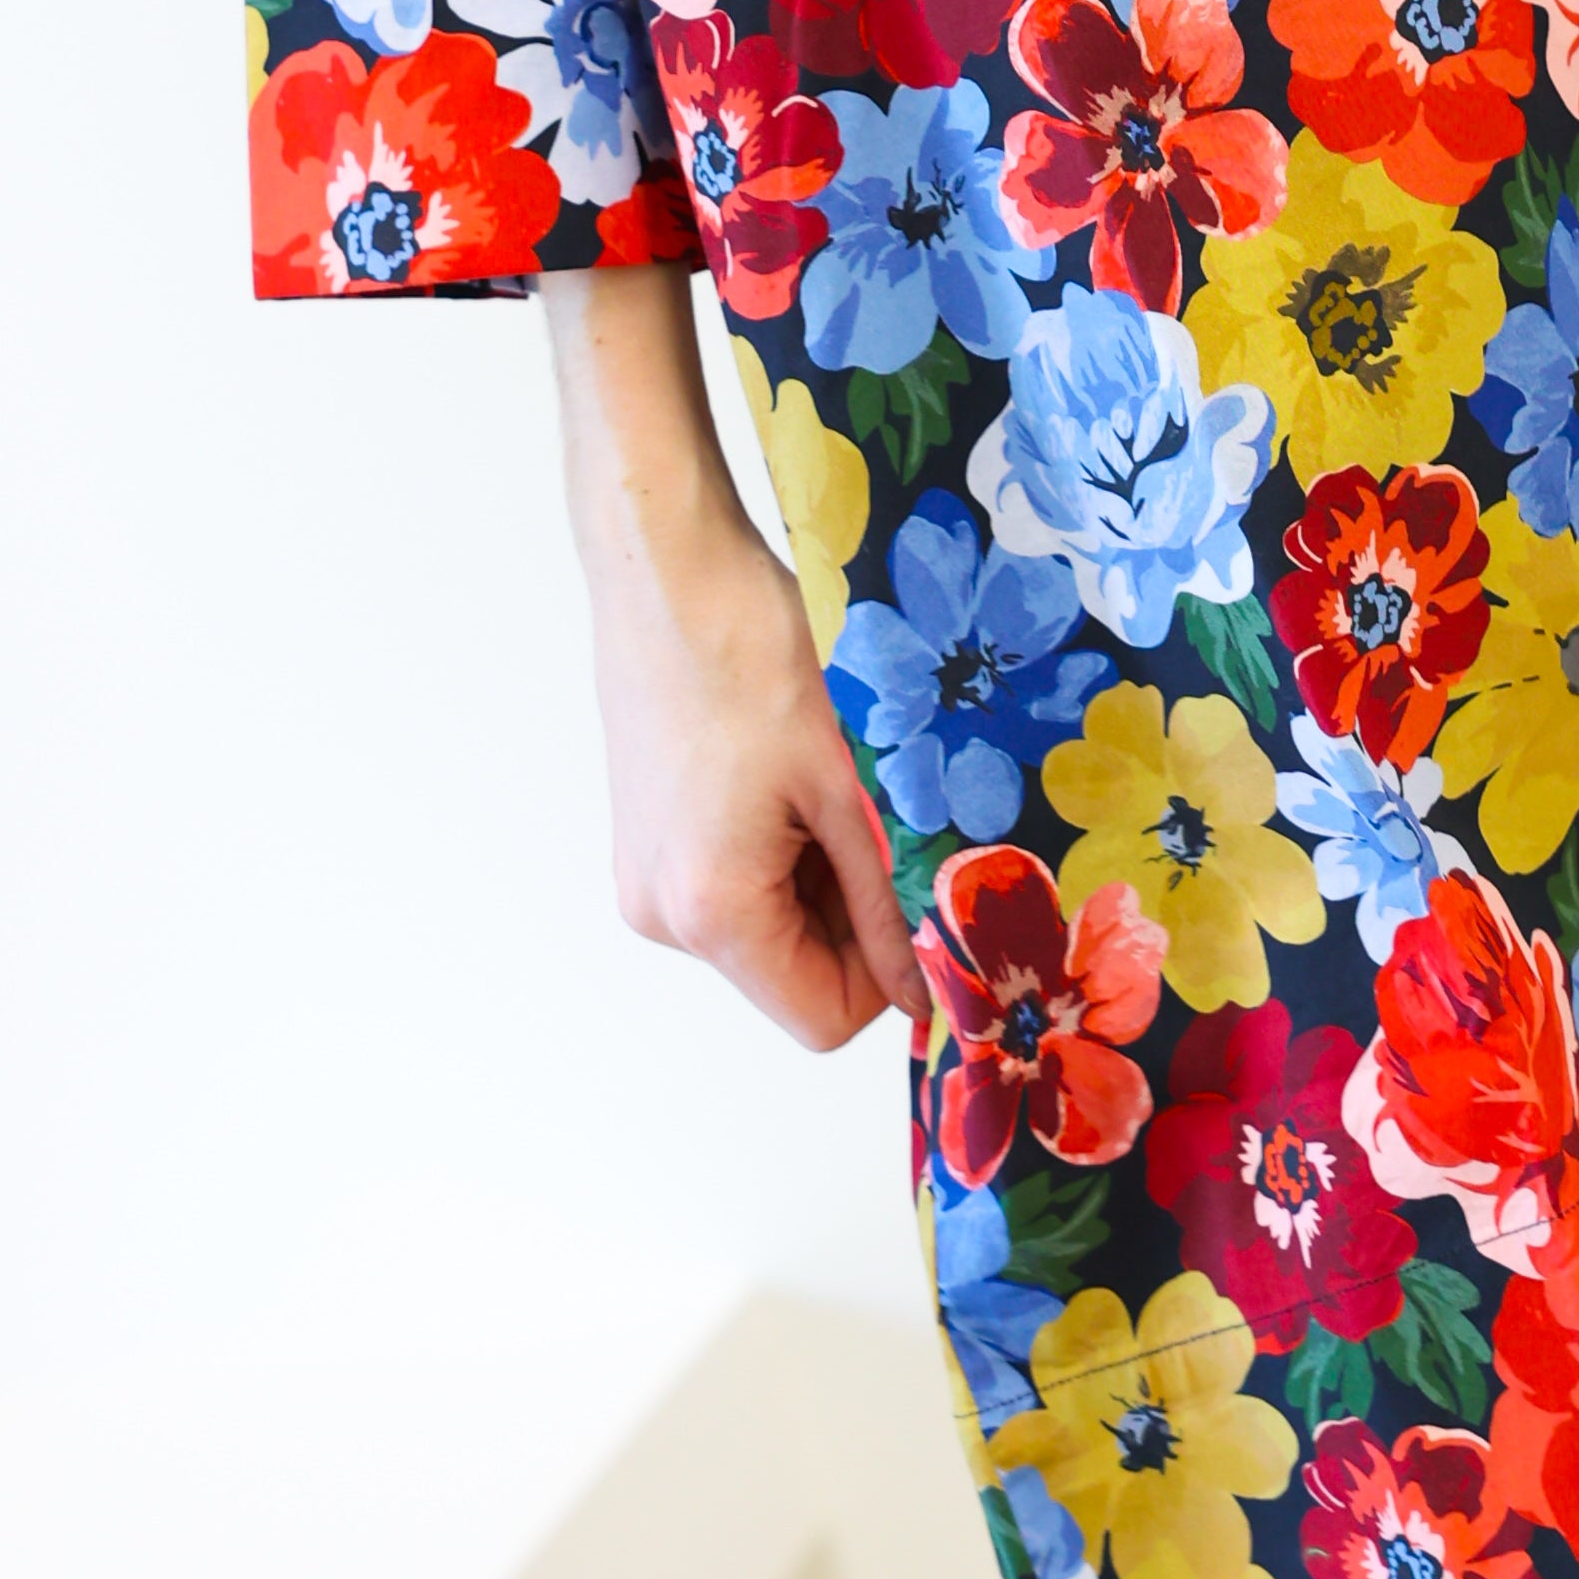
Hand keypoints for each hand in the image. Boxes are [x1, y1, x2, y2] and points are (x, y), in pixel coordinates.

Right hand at [543, 270, 926, 1053]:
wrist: (666, 561)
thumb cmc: (752, 647)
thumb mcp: (850, 780)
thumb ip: (891, 898)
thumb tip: (929, 985)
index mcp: (709, 910)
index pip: (824, 1018)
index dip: (894, 975)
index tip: (933, 897)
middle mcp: (661, 913)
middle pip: (793, 971)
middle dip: (861, 912)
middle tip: (890, 814)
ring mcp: (645, 876)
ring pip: (770, 924)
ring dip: (825, 872)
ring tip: (838, 776)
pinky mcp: (647, 838)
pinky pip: (736, 881)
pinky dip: (785, 846)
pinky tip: (798, 768)